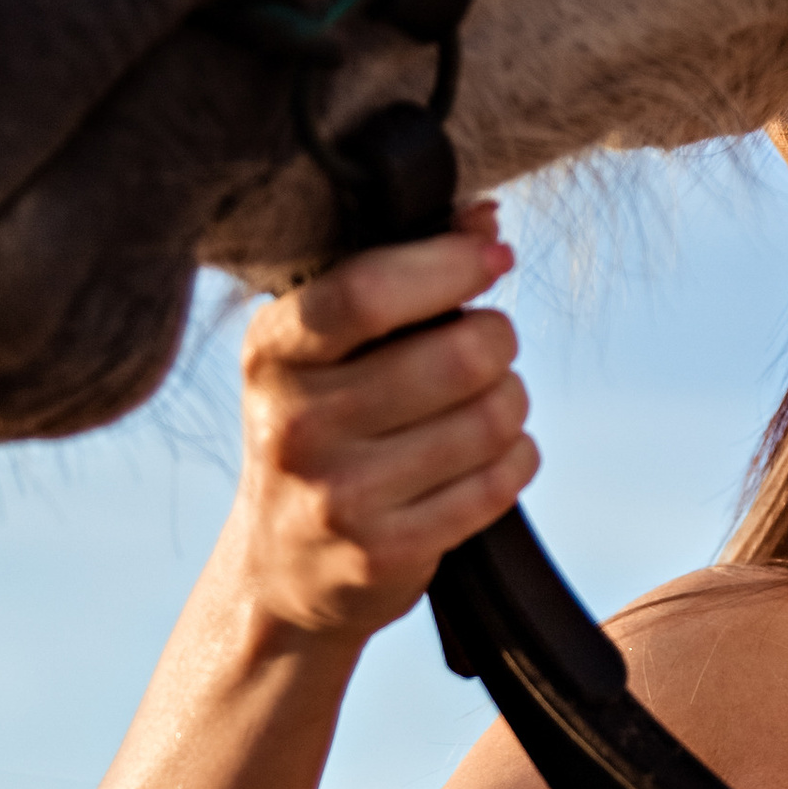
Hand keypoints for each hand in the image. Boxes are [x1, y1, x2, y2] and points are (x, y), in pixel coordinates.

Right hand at [229, 211, 536, 643]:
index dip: (448, 265)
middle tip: (487, 347)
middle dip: (496, 340)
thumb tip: (485, 219)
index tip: (492, 258)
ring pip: (490, 419)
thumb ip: (400, 274)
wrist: (283, 569)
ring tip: (485, 405)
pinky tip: (489, 457)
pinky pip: (497, 483)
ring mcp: (337, 496)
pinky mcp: (383, 552)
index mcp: (272, 353)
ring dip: (510, 401)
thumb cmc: (325, 427)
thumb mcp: (332, 349)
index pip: (367, 291)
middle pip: (457, 357)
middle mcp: (295, 425)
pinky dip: (515, 459)